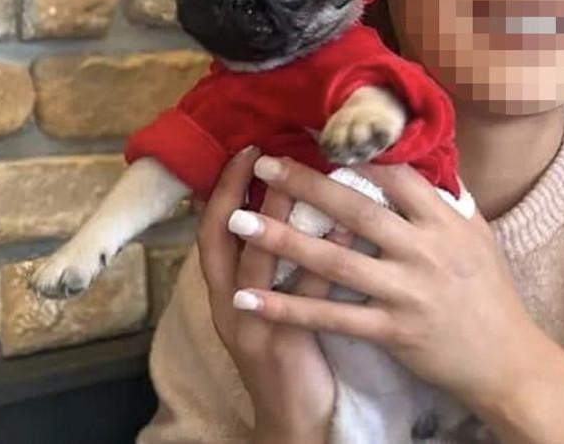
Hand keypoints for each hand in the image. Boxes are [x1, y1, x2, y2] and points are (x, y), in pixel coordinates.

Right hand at [196, 147, 355, 443]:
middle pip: (221, 239)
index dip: (222, 189)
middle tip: (261, 151)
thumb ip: (272, 260)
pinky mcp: (287, 345)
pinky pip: (309, 298)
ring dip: (278, 216)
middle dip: (235, 193)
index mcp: (225, 292)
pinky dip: (329, 259)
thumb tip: (293, 199)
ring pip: (259, 264)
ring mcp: (255, 326)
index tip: (245, 148)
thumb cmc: (289, 353)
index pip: (212, 230)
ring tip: (302, 176)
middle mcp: (230, 305)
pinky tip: (352, 229)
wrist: (297, 420)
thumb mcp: (269, 304)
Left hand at [226, 155, 547, 414]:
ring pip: (335, 262)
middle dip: (305, 185)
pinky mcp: (392, 330)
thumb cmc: (490, 293)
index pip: (396, 175)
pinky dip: (287, 309)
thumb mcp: (477, 236)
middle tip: (263, 165)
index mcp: (444, 221)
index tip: (316, 134)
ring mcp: (407, 292)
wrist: (506, 360)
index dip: (355, 151)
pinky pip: (331, 317)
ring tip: (238, 221)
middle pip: (356, 211)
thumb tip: (421, 161)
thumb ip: (445, 201)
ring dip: (283, 240)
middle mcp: (425, 251)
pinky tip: (250, 299)